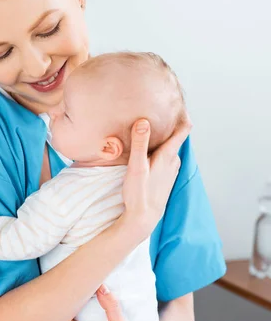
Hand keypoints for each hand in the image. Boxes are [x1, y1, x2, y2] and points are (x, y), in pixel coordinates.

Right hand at [120, 116, 191, 240]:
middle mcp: (173, 161)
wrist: (144, 217)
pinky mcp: (166, 177)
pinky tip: (149, 153)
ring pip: (169, 148)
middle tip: (156, 112)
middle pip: (174, 137)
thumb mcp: (137, 166)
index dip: (182, 115)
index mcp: (168, 155)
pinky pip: (165, 158)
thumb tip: (144, 121)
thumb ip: (140, 143)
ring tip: (150, 130)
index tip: (177, 102)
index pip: (183, 130)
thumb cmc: (139, 192)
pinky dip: (159, 151)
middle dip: (168, 126)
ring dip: (162, 140)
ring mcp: (171, 170)